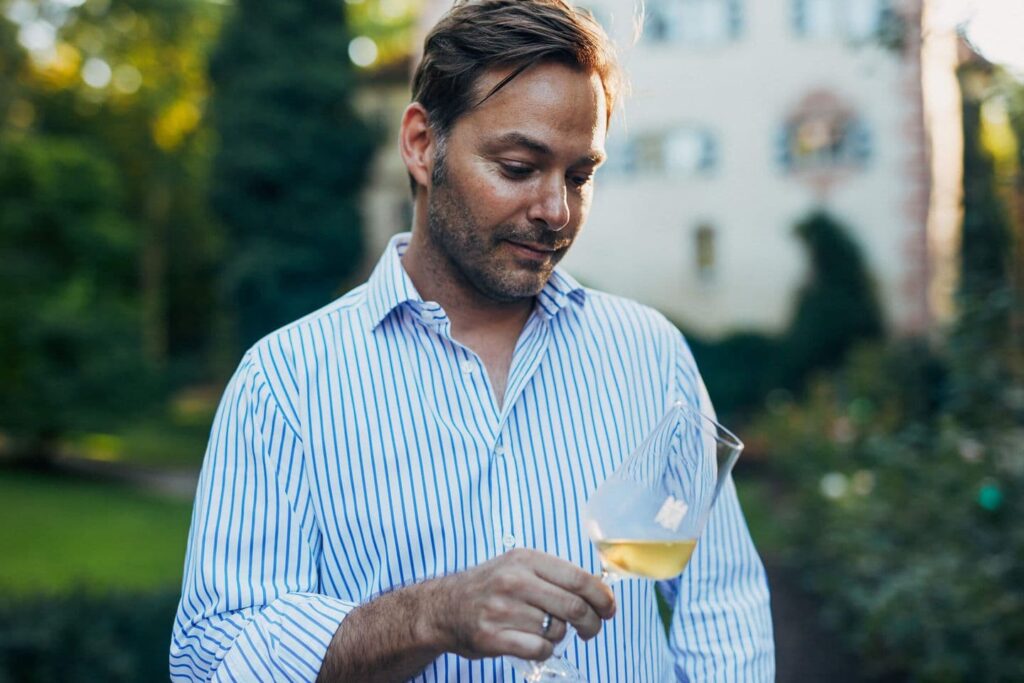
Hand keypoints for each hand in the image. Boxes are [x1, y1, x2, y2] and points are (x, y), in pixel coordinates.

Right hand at [425, 548, 615, 661]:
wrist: (442, 607)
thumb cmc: (489, 587)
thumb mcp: (517, 566)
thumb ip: (553, 574)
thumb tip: (599, 591)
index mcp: (525, 559)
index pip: (579, 578)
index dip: (602, 597)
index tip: (610, 609)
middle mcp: (514, 581)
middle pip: (574, 606)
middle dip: (591, 623)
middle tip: (591, 630)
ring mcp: (502, 609)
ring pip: (557, 630)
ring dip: (560, 636)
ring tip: (545, 631)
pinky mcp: (492, 636)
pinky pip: (539, 648)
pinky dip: (544, 650)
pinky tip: (533, 643)